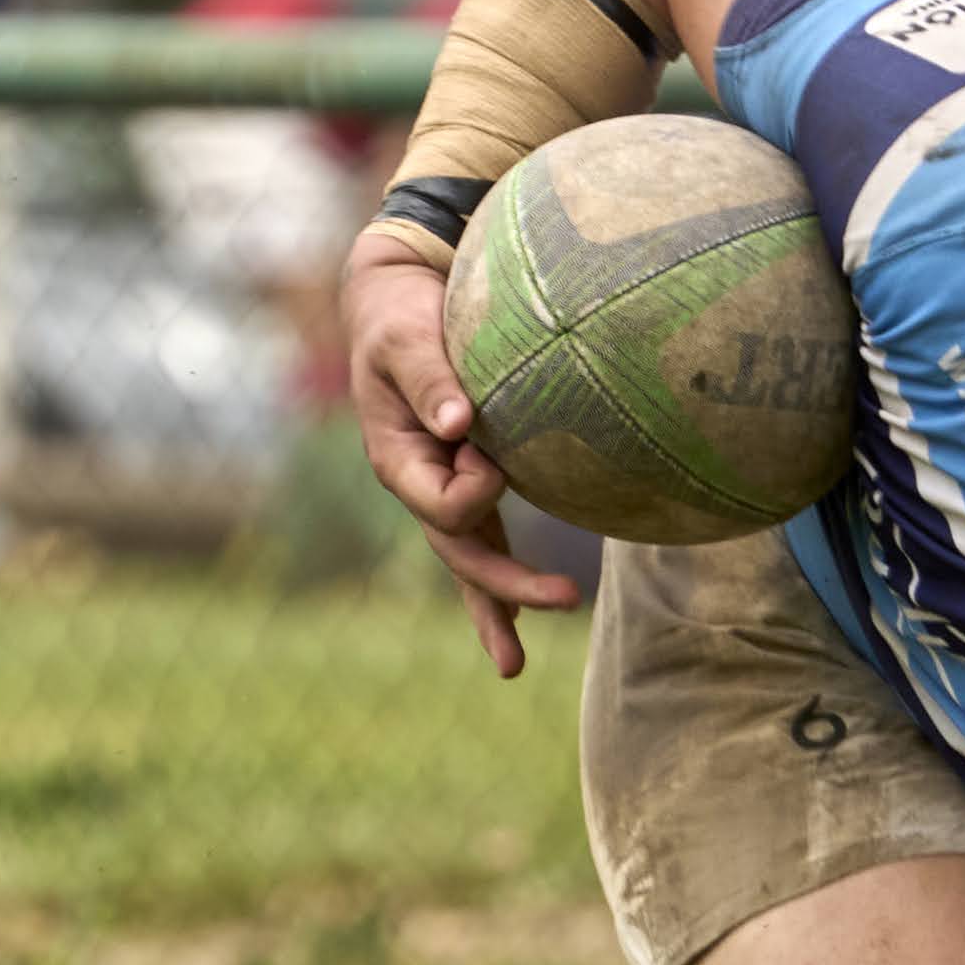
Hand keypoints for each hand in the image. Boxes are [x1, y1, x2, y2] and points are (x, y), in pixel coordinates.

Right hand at [343, 240, 581, 677]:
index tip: (492, 450)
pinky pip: (486, 538)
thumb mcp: (407, 337)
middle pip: (462, 552)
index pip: (444, 504)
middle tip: (568, 598)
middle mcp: (418, 484)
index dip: (478, 490)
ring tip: (512, 666)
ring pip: (471, 560)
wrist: (396, 298)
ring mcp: (442, 487)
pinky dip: (502, 579)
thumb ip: (431, 378)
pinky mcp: (469, 478)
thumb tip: (462, 424)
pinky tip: (525, 613)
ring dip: (499, 606)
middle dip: (509, 584)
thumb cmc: (400, 314)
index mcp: (398, 459)